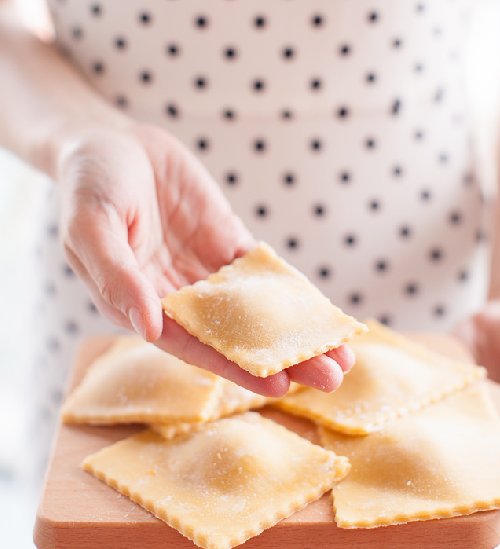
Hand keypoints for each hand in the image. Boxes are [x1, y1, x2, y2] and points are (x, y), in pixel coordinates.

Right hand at [57, 122, 352, 395]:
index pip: (193, 346)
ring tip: (341, 353)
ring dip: (296, 330)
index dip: (234, 367)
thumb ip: (117, 275)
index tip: (278, 386)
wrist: (111, 141)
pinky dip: (291, 289)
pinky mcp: (226, 242)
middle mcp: (178, 295)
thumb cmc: (88, 182)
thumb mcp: (90, 225)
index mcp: (141, 303)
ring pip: (256, 309)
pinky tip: (320, 307)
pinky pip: (262, 270)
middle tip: (330, 379)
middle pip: (235, 336)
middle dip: (282, 358)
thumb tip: (149, 326)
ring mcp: (206, 270)